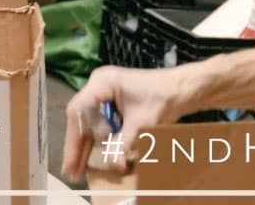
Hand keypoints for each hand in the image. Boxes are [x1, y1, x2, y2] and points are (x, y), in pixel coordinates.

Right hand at [61, 65, 185, 181]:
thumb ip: (123, 144)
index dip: (73, 140)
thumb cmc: (163, 98)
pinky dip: (98, 139)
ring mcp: (105, 91)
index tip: (72, 162)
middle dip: (77, 146)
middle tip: (72, 171)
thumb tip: (114, 165)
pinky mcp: (112, 100)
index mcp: (104, 82)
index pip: (78, 111)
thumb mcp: (141, 123)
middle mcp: (100, 83)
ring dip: (85, 145)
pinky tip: (90, 158)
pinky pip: (98, 120)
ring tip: (78, 170)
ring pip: (88, 121)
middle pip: (80, 118)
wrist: (182, 88)